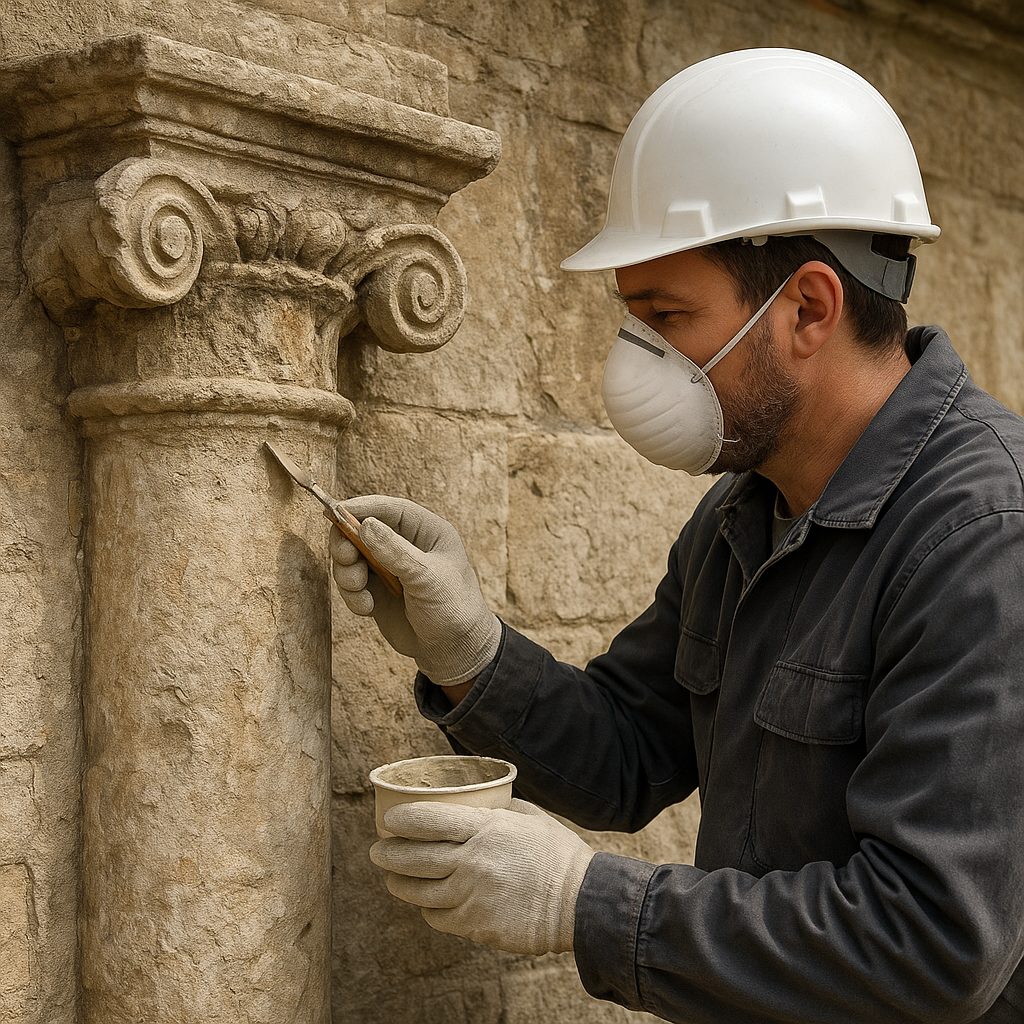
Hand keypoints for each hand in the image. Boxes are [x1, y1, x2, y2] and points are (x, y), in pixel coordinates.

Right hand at [330, 495, 500, 685]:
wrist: (453, 651)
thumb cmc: (453, 608)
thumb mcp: (428, 577)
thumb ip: (396, 552)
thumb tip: (365, 525)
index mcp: (427, 532)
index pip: (390, 509)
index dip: (362, 507)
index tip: (336, 510)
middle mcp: (405, 546)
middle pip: (361, 530)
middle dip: (347, 543)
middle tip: (345, 558)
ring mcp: (388, 569)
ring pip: (351, 558)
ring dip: (347, 573)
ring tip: (359, 590)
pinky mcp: (376, 592)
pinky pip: (351, 585)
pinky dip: (352, 595)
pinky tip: (367, 609)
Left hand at [369, 799, 595, 955]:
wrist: (581, 903)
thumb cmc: (557, 854)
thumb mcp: (529, 816)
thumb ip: (497, 810)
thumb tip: (473, 803)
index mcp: (487, 828)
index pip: (430, 820)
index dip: (403, 819)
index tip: (389, 819)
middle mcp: (474, 861)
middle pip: (415, 857)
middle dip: (388, 854)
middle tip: (377, 851)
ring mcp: (473, 896)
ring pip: (419, 891)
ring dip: (399, 884)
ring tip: (392, 878)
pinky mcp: (476, 925)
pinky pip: (438, 917)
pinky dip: (427, 909)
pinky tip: (426, 902)